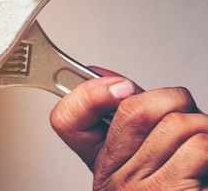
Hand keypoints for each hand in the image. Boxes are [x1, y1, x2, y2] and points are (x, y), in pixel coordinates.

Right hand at [51, 69, 207, 189]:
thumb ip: (127, 118)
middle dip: (172, 99)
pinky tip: (205, 164)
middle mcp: (115, 178)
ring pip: (177, 124)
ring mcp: (144, 189)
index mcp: (101, 163)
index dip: (90, 93)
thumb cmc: (173, 188)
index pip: (66, 119)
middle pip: (134, 109)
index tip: (120, 87)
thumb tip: (109, 78)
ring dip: (202, 125)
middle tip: (181, 113)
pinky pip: (200, 147)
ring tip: (200, 145)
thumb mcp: (139, 157)